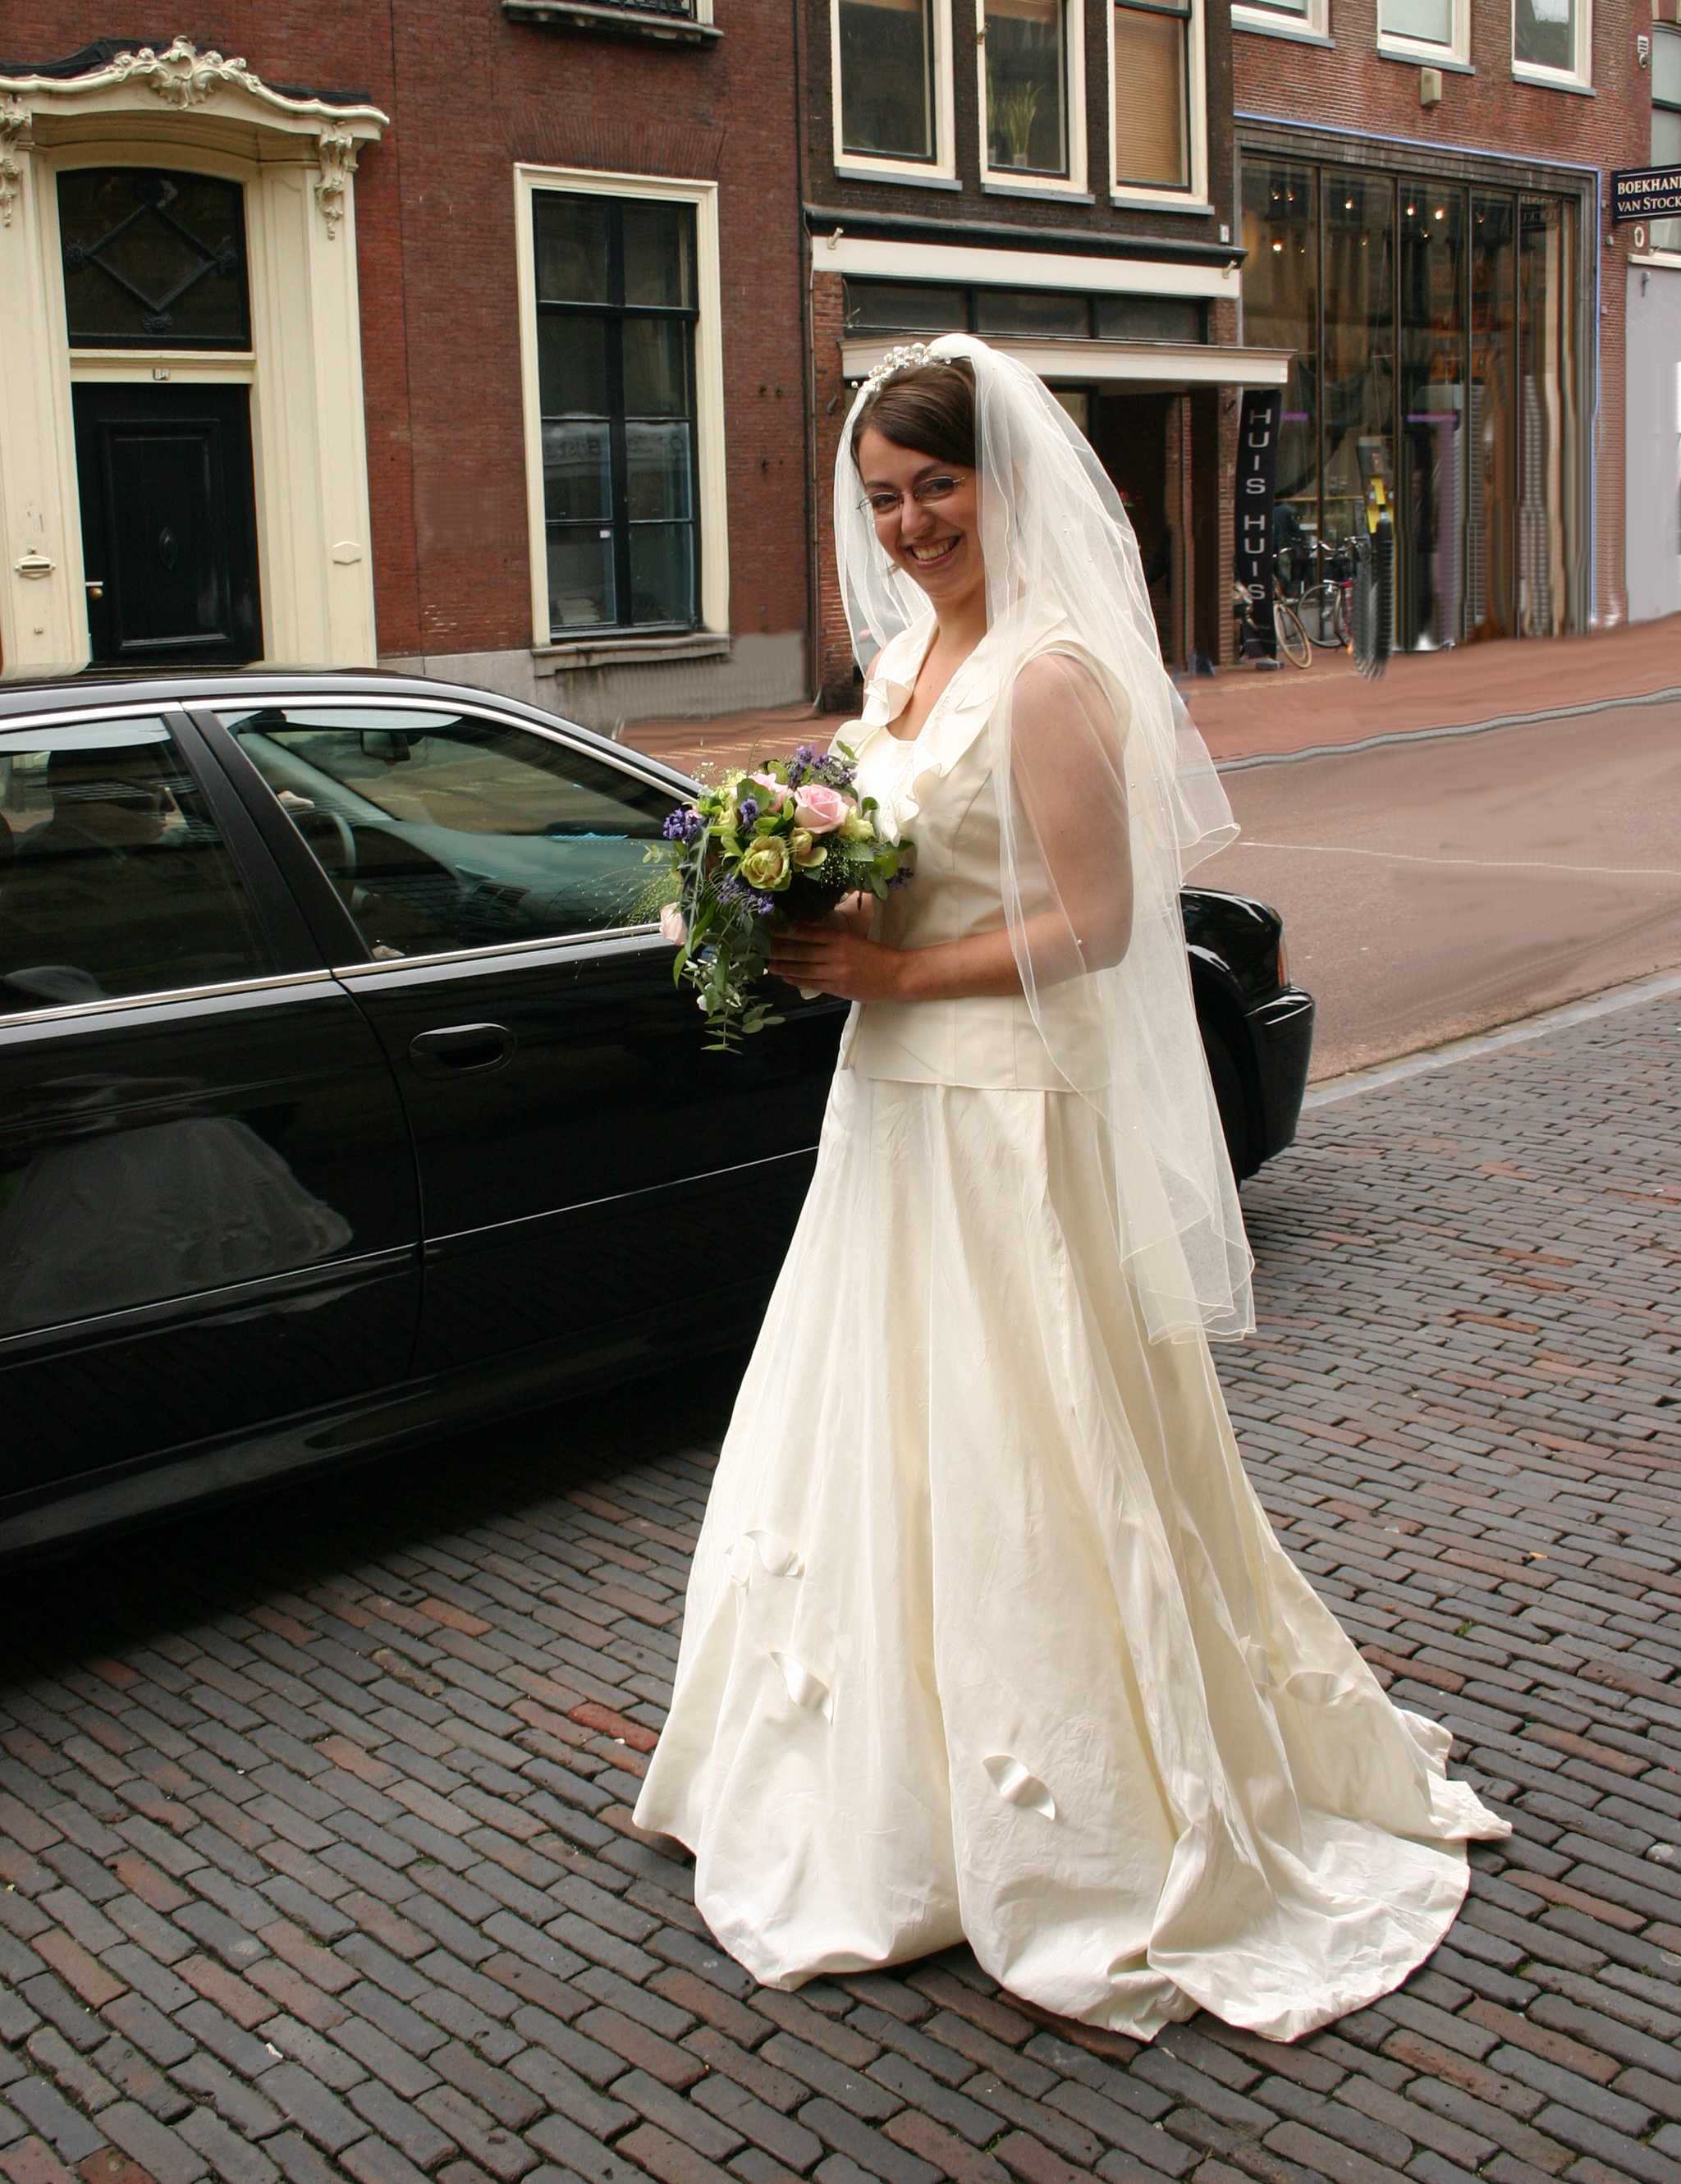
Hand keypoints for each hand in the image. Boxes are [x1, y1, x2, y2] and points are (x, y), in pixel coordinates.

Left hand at [767, 919, 903, 1002]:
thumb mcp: (855, 939)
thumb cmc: (876, 955)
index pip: (807, 932)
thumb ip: (833, 938)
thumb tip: (806, 933)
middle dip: (778, 949)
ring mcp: (835, 973)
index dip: (786, 931)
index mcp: (840, 938)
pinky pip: (811, 983)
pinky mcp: (836, 988)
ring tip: (767, 963)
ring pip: (802, 968)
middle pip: (800, 951)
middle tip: (759, 946)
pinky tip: (784, 976)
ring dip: (782, 966)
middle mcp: (835, 955)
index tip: (770, 927)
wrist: (896, 975)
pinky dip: (795, 979)